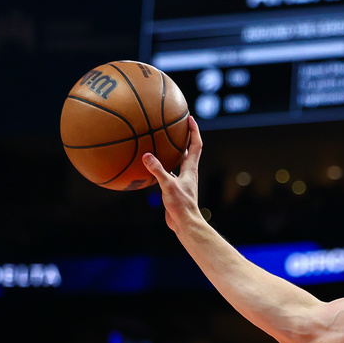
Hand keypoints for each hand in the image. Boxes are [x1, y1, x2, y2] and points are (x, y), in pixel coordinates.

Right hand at [142, 115, 203, 231]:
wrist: (185, 224)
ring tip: (160, 141)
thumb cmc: (181, 206)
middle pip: (188, 150)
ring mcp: (182, 181)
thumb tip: (147, 155)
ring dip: (171, 151)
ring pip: (177, 161)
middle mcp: (188, 173)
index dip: (194, 131)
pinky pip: (167, 173)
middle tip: (174, 124)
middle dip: (183, 137)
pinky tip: (149, 165)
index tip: (190, 118)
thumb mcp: (168, 186)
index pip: (196, 145)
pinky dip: (160, 167)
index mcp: (190, 169)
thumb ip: (158, 171)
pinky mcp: (174, 189)